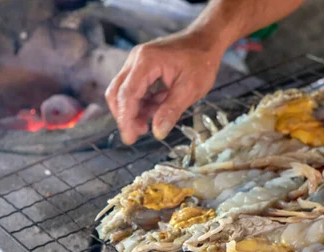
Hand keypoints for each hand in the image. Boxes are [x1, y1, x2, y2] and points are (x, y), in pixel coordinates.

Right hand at [105, 31, 223, 144]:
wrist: (206, 40)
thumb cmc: (201, 61)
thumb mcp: (190, 89)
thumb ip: (171, 111)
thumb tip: (158, 132)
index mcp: (146, 62)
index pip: (127, 94)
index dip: (126, 119)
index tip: (130, 138)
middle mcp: (136, 60)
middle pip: (117, 92)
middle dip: (125, 116)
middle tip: (137, 135)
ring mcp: (137, 62)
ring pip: (123, 91)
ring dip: (132, 111)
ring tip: (147, 126)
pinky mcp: (141, 67)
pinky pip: (133, 88)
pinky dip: (140, 103)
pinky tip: (154, 112)